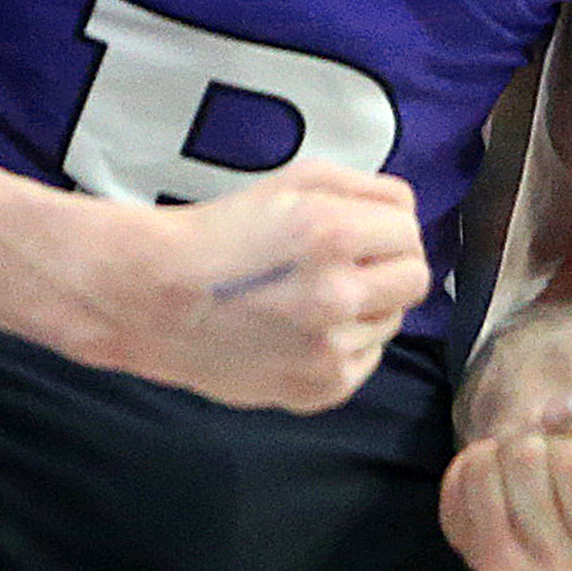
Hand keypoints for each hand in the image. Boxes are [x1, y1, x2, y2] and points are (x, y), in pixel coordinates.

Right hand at [99, 163, 429, 413]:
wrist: (155, 298)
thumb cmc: (220, 233)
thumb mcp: (292, 181)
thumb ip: (362, 189)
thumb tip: (405, 213)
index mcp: (332, 233)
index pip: (409, 227)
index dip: (384, 225)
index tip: (360, 230)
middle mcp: (337, 295)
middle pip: (416, 277)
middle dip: (389, 264)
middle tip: (349, 262)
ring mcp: (330, 350)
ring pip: (391, 320)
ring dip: (366, 305)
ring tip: (313, 295)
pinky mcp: (321, 389)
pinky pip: (366, 360)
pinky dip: (346, 343)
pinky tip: (304, 328)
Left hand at [440, 290, 571, 570]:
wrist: (563, 438)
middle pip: (570, 460)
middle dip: (567, 428)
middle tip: (571, 441)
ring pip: (519, 469)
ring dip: (521, 438)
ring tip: (537, 450)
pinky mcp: (493, 561)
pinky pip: (465, 495)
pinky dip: (475, 460)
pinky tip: (499, 464)